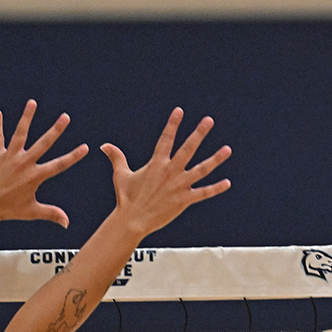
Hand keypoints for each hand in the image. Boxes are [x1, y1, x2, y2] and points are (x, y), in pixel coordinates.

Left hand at [0, 100, 88, 226]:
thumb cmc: (8, 210)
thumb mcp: (32, 212)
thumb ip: (51, 214)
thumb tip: (67, 223)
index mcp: (35, 176)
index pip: (59, 165)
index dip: (73, 156)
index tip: (85, 147)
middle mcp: (24, 164)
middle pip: (43, 143)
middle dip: (56, 130)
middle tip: (65, 117)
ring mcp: (9, 157)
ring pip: (20, 133)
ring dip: (26, 117)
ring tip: (32, 102)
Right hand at [101, 108, 231, 238]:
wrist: (132, 220)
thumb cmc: (126, 198)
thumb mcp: (121, 175)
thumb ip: (117, 158)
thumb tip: (104, 146)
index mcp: (156, 164)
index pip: (166, 139)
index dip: (172, 124)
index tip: (180, 111)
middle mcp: (170, 172)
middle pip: (187, 149)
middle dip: (198, 133)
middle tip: (209, 120)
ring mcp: (179, 185)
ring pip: (201, 169)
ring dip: (215, 159)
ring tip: (227, 149)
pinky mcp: (184, 200)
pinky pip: (203, 193)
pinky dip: (215, 189)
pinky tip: (227, 183)